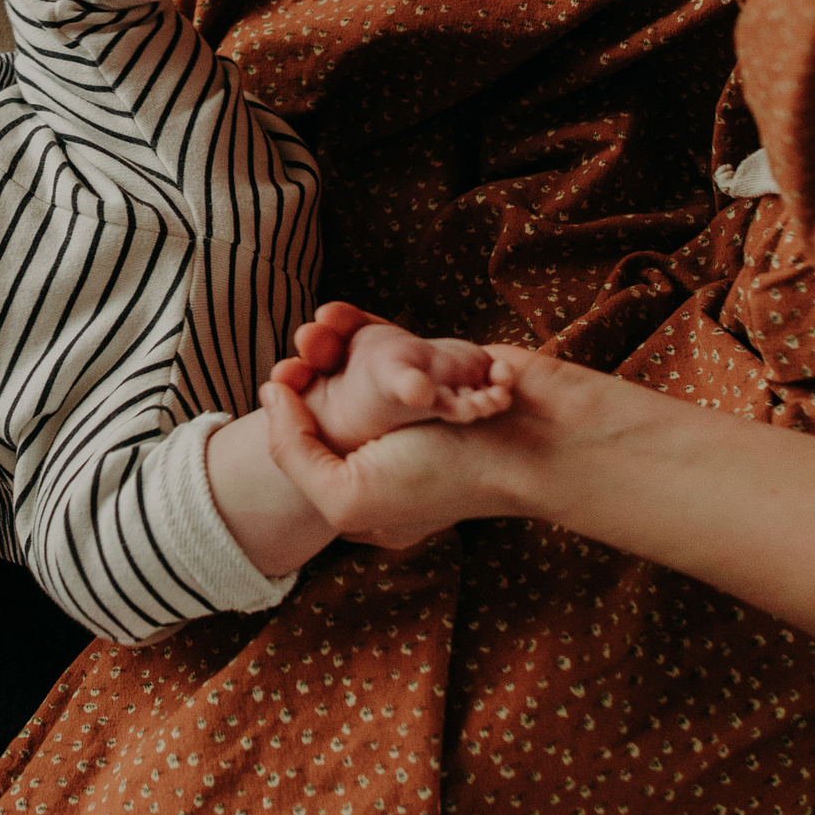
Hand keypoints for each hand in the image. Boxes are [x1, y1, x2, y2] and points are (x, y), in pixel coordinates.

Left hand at [264, 337, 604, 551]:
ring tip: (320, 327)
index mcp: (360, 492)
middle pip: (321, 402)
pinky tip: (343, 320)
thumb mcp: (347, 495)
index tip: (279, 380)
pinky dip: (362, 324)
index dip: (283, 412)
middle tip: (300, 345)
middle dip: (305, 366)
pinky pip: (382, 339)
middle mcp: (382, 450)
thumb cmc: (448, 475)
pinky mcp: (435, 369)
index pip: (300, 449)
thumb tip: (273, 395)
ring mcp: (411, 409)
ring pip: (346, 364)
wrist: (541, 442)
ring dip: (328, 339)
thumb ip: (294, 453)